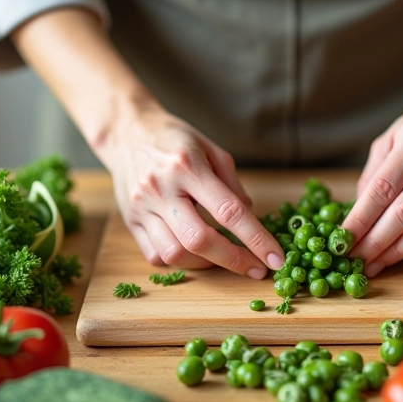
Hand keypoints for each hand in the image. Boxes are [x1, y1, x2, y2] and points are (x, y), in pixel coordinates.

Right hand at [99, 104, 285, 277]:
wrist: (127, 132)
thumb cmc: (175, 140)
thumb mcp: (212, 150)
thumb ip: (232, 186)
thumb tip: (251, 220)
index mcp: (188, 166)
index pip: (228, 211)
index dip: (256, 239)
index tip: (275, 259)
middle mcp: (161, 188)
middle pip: (199, 240)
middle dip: (233, 260)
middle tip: (255, 269)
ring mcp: (142, 207)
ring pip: (175, 253)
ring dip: (205, 263)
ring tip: (222, 257)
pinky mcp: (130, 221)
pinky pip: (155, 254)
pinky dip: (179, 260)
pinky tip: (192, 251)